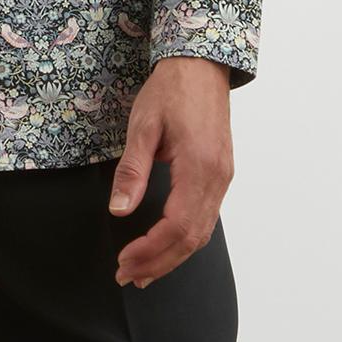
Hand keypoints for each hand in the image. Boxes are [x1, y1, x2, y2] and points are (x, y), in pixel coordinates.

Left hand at [109, 56, 233, 286]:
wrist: (201, 66)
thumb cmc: (171, 90)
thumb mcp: (143, 126)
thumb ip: (132, 171)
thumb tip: (119, 210)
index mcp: (199, 167)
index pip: (176, 225)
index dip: (150, 250)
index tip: (123, 261)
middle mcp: (217, 178)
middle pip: (192, 238)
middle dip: (159, 262)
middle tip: (127, 276)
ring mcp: (222, 178)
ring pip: (202, 233)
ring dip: (172, 257)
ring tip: (143, 272)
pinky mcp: (220, 175)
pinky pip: (206, 218)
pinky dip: (184, 240)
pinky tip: (165, 247)